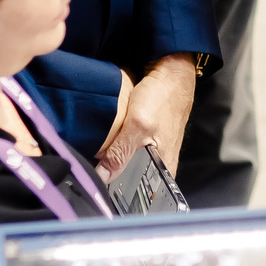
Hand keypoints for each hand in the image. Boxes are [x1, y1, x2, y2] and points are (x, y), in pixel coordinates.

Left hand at [97, 54, 197, 180]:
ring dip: (112, 158)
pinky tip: (108, 139)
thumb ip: (121, 152)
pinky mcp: (146, 138)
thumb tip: (103, 176)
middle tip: (94, 167)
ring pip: (126, 163)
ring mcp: (153, 150)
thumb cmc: (164, 97)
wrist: (172, 72)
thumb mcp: (139, 126)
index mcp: (164, 170)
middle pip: (130, 178)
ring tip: (98, 154)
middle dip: (111, 174)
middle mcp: (160, 164)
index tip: (96, 187)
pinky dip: (116, 144)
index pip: (139, 193)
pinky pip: (126, 148)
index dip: (116, 192)